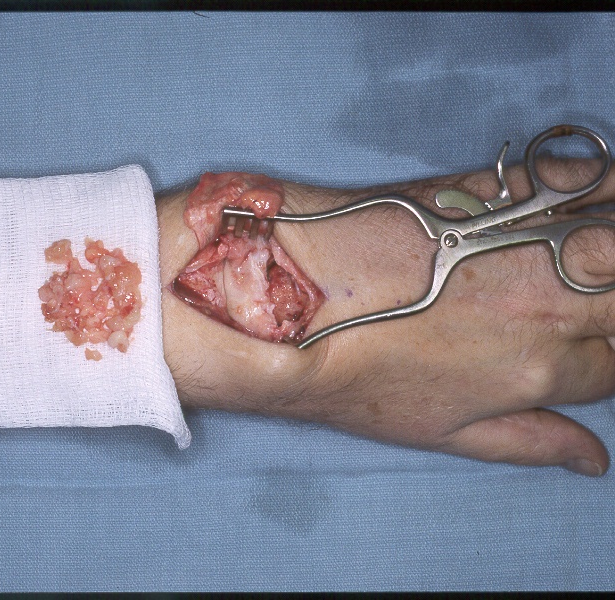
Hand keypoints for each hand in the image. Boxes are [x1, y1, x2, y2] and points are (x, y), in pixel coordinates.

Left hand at [158, 158, 614, 475]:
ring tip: (593, 258)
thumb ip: (530, 441)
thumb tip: (595, 459)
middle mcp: (551, 305)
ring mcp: (526, 241)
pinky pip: (585, 177)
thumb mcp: (442, 430)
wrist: (293, 299)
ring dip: (614, 251)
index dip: (610, 357)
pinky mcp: (494, 191)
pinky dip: (606, 184)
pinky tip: (597, 197)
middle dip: (614, 306)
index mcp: (542, 370)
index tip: (596, 346)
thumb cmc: (354, 376)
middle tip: (587, 301)